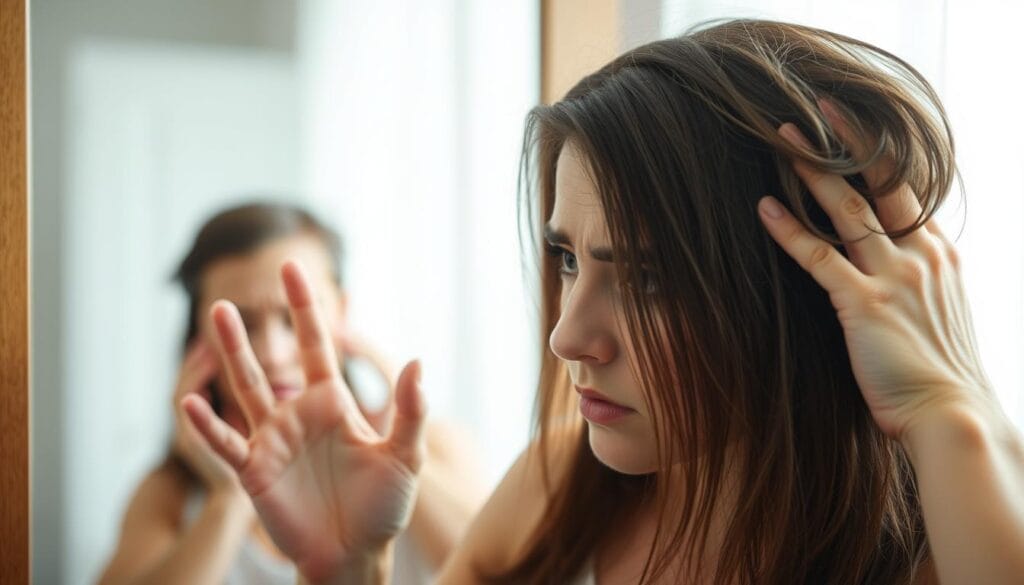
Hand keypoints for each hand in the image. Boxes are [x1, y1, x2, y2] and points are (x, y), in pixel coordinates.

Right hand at [181, 261, 426, 583]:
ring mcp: (273, 441)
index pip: (317, 345)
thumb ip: (409, 410)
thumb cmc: (383, 507)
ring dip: (229, 355)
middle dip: (253, 329)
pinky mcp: (255, 472)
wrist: (355, 555)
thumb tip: (419, 361)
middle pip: (270, 362)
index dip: (307, 308)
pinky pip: (226, 444)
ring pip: (244, 390)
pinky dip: (208, 425)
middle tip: (234, 292)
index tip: (293, 269)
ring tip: (216, 316)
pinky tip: (190, 402)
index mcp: (333, 403)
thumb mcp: (405, 455)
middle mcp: (298, 415)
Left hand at [757, 101, 995, 443]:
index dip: (880, 155)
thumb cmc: (941, 373)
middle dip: (851, 141)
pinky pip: (820, 257)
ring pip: (848, 209)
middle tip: (822, 105)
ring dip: (813, 169)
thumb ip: (920, 280)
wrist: (953, 416)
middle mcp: (921, 255)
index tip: (853, 128)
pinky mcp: (864, 305)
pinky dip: (790, 230)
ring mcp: (894, 277)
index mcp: (940, 254)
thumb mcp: (942, 313)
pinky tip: (764, 208)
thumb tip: (896, 264)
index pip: (908, 190)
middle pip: (883, 182)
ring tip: (785, 137)